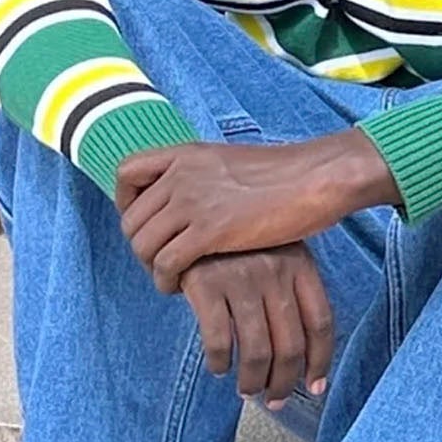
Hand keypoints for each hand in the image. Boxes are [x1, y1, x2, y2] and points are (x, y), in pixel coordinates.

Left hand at [117, 132, 395, 289]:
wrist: (315, 178)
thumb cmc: (284, 176)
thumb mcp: (229, 163)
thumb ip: (201, 176)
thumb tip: (186, 199)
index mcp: (186, 154)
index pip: (127, 172)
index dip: (126, 203)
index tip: (147, 224)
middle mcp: (181, 174)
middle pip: (131, 219)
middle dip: (142, 247)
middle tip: (163, 262)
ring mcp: (193, 201)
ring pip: (142, 245)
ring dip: (152, 268)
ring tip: (172, 278)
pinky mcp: (209, 231)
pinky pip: (165, 264)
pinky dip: (166, 281)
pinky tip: (182, 288)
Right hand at [181, 245, 334, 406]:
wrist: (190, 208)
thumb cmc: (237, 240)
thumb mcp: (274, 250)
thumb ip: (290, 290)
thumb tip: (303, 357)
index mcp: (299, 262)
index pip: (321, 323)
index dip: (320, 362)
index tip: (315, 387)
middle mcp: (275, 270)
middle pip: (290, 345)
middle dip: (283, 382)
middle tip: (274, 399)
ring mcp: (241, 276)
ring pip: (257, 351)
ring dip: (252, 381)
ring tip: (247, 390)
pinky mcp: (205, 284)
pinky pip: (218, 341)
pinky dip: (219, 363)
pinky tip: (218, 368)